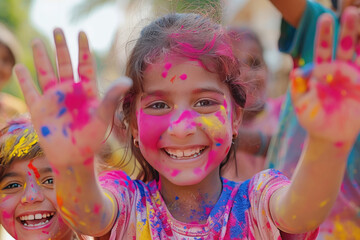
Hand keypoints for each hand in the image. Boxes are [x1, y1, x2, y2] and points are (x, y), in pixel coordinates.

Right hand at [14, 29, 131, 167]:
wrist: (74, 157)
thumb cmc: (92, 138)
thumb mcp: (103, 116)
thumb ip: (112, 97)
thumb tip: (127, 80)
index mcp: (87, 91)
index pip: (85, 65)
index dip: (83, 49)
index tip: (82, 33)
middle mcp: (70, 91)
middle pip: (65, 64)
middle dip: (61, 47)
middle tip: (57, 29)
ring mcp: (54, 99)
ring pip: (46, 73)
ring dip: (41, 57)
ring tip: (36, 40)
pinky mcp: (39, 109)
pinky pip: (30, 91)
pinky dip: (24, 80)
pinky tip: (20, 67)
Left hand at [291, 7, 359, 144]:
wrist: (328, 135)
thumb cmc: (311, 118)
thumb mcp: (302, 104)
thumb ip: (298, 88)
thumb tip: (295, 72)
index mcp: (321, 70)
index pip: (322, 48)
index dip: (324, 35)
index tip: (325, 18)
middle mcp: (339, 69)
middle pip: (344, 45)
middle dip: (348, 29)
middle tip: (350, 11)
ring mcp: (354, 76)